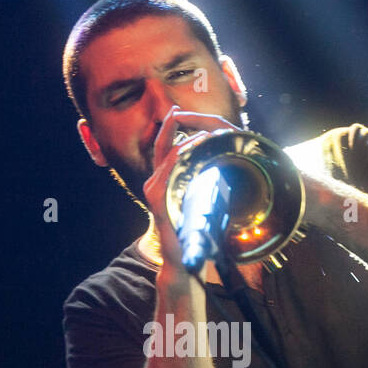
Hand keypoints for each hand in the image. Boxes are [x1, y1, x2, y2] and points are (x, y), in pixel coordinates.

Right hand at [142, 105, 241, 291]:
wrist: (182, 256)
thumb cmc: (189, 229)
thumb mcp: (192, 200)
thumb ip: (196, 182)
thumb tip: (213, 164)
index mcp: (162, 180)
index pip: (163, 149)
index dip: (169, 129)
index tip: (176, 112)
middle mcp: (154, 183)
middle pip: (159, 147)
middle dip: (169, 127)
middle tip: (177, 111)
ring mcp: (154, 191)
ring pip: (167, 158)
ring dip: (185, 143)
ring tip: (201, 134)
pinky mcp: (158, 200)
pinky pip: (168, 173)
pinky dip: (180, 160)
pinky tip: (192, 152)